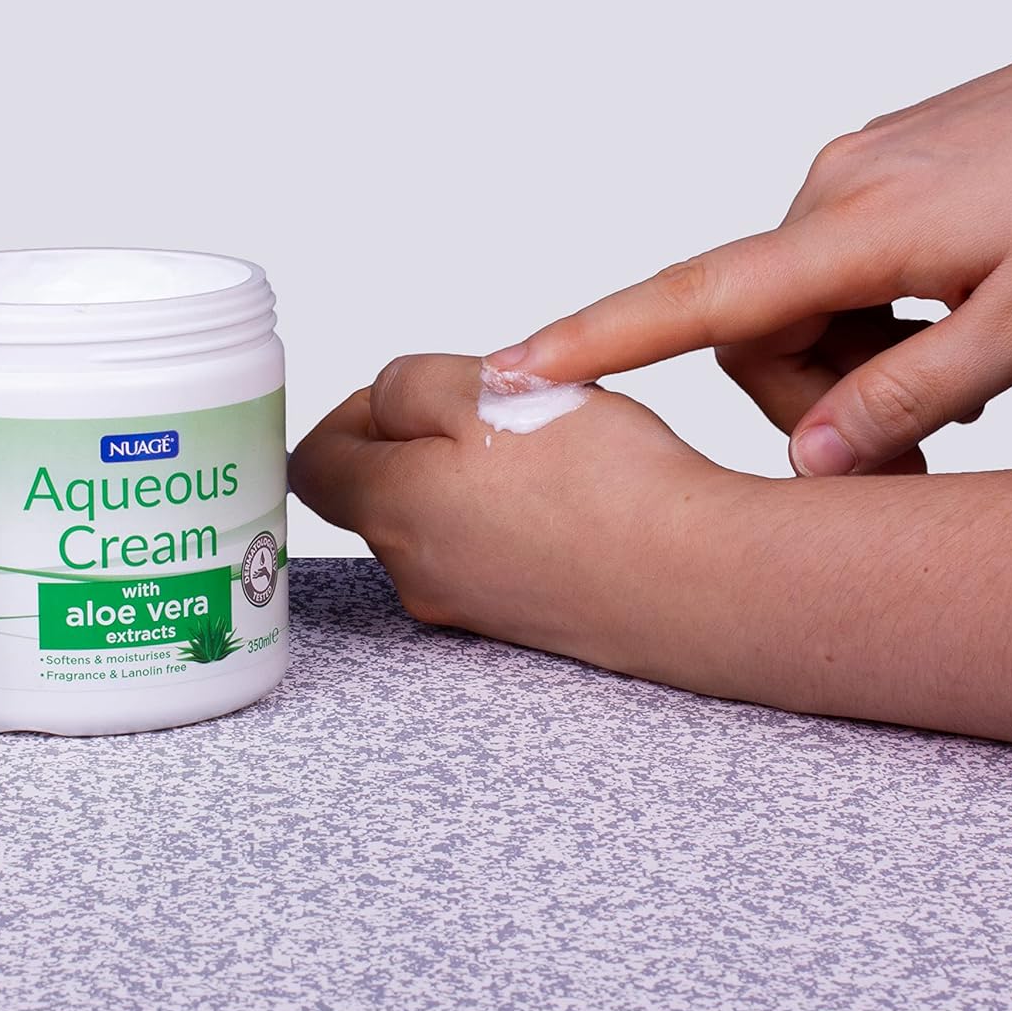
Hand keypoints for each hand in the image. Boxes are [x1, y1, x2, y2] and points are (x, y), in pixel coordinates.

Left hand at [289, 354, 731, 667]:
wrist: (699, 585)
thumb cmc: (605, 486)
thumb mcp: (489, 387)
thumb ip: (406, 385)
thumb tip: (381, 404)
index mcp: (390, 508)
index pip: (311, 464)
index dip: (349, 415)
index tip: (408, 396)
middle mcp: (412, 572)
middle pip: (377, 492)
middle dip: (423, 440)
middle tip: (497, 414)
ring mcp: (465, 608)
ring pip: (437, 522)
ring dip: (471, 479)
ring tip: (546, 457)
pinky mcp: (518, 625)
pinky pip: (488, 557)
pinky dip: (512, 521)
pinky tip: (572, 504)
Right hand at [486, 37, 1011, 475]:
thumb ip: (912, 393)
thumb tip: (814, 462)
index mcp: (857, 225)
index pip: (696, 298)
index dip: (597, 339)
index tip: (515, 369)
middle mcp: (834, 188)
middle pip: (755, 330)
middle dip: (814, 399)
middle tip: (910, 451)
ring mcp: (859, 171)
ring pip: (797, 303)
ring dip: (854, 359)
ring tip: (956, 379)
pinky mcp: (886, 167)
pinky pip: (837, 265)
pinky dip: (875, 316)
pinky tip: (950, 321)